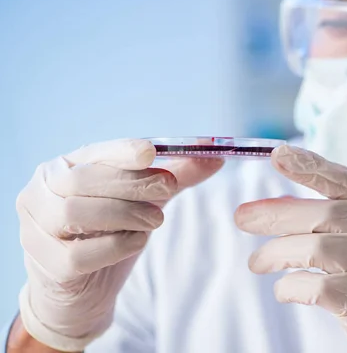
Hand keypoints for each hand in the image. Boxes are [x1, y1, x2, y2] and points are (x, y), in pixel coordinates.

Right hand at [16, 139, 222, 351]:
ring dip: (126, 214)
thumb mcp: (143, 200)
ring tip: (155, 222)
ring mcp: (35, 229)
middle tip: (169, 191)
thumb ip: (175, 176)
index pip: (92, 152)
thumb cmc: (109, 235)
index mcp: (64, 168)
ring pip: (78, 213)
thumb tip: (215, 155)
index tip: (151, 153)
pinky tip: (135, 242)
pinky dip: (115, 246)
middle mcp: (41, 193)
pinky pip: (79, 254)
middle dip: (133, 184)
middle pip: (84, 180)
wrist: (82, 291)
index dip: (121, 151)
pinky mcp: (45, 265)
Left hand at [235, 145, 346, 352]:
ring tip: (257, 262)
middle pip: (322, 215)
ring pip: (314, 250)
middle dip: (275, 215)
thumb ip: (336, 221)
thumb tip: (276, 206)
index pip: (346, 180)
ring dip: (276, 254)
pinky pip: (315, 288)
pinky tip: (284, 289)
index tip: (278, 154)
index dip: (309, 165)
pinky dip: (290, 287)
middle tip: (242, 217)